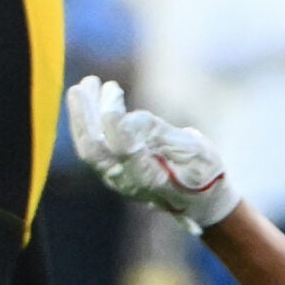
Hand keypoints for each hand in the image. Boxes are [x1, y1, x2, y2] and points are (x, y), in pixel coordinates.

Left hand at [64, 75, 238, 231]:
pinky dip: (87, 121)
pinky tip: (90, 97)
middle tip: (84, 85)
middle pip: (95, 148)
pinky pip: (91, 145)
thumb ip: (163, 135)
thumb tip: (132, 119)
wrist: (198, 199)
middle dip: (86, 115)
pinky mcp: (111, 169)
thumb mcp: (196, 151)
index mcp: (150, 177)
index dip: (114, 118)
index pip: (123, 147)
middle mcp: (126, 179)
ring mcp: (115, 176)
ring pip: (88, 146)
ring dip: (82, 114)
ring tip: (86, 84)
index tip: (113, 89)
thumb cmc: (202, 171)